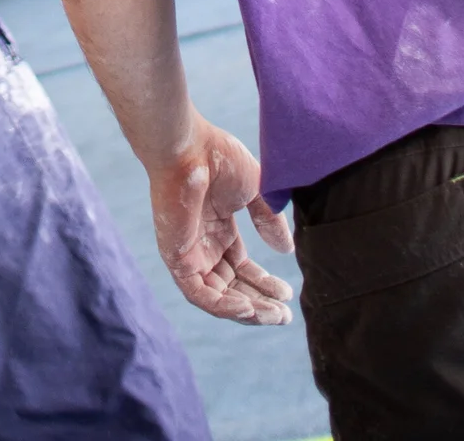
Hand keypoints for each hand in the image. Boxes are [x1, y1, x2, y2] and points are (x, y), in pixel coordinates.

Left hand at [149, 117, 294, 327]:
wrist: (188, 147)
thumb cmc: (218, 158)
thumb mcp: (255, 191)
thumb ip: (269, 220)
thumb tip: (286, 250)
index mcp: (217, 228)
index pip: (241, 267)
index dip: (264, 283)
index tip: (287, 294)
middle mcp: (202, 244)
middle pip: (232, 286)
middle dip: (259, 302)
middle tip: (285, 315)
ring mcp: (188, 253)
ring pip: (218, 297)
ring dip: (247, 310)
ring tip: (274, 315)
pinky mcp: (176, 259)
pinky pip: (200, 295)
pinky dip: (224, 306)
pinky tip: (249, 308)